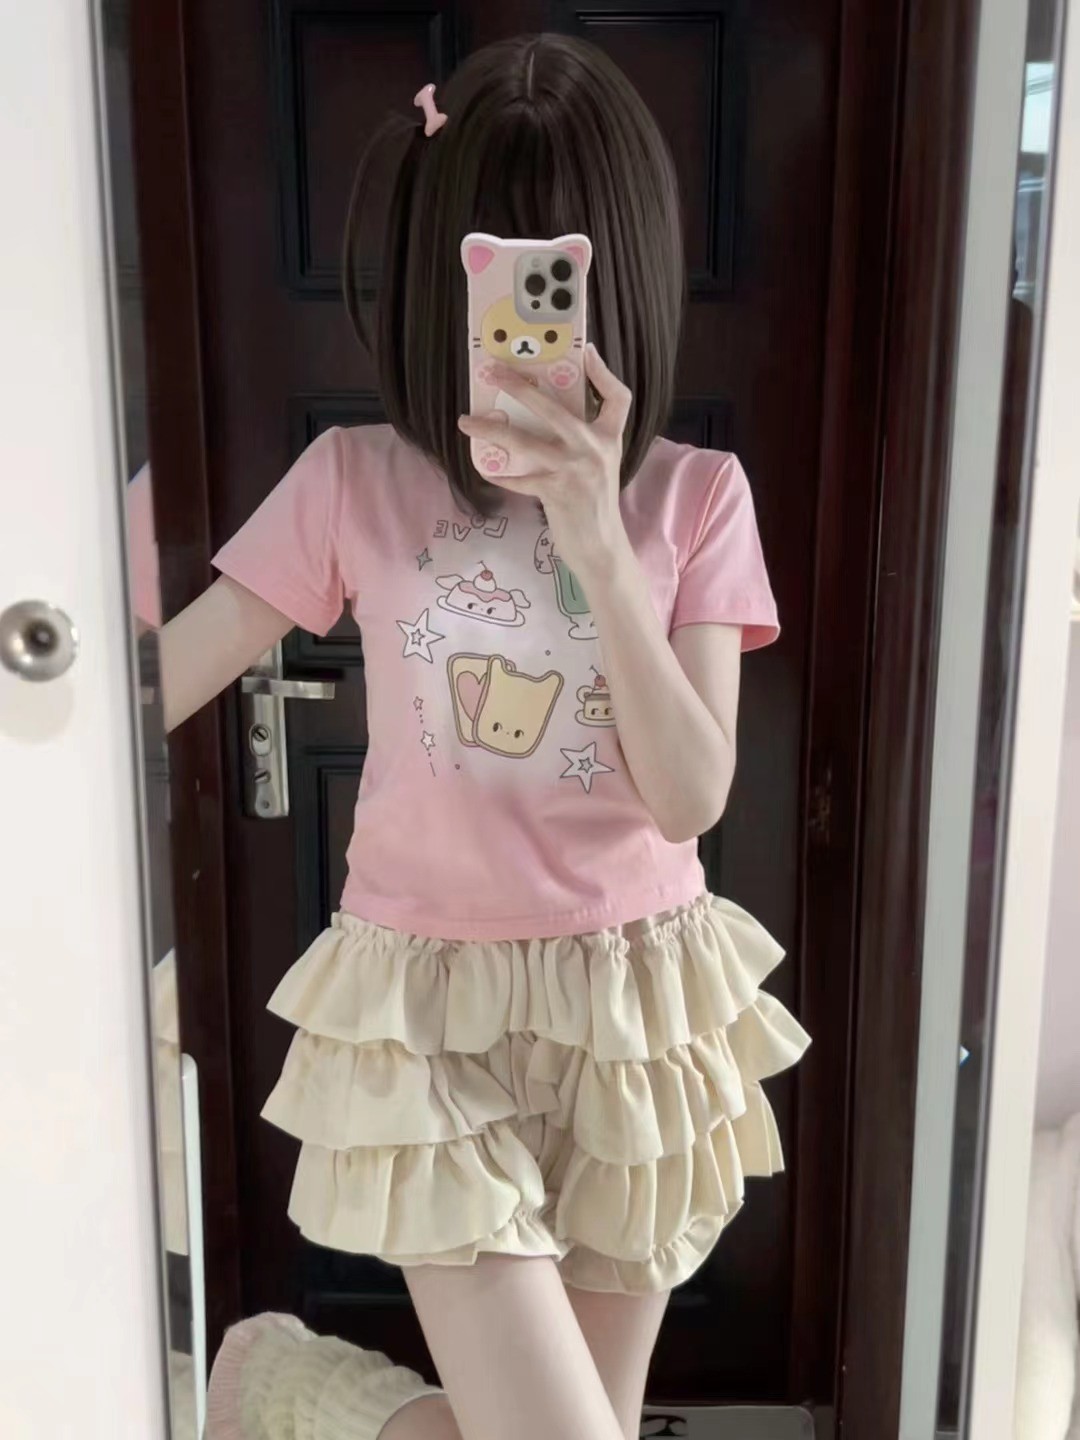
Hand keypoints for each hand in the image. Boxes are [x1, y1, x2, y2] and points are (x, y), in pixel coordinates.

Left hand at [457, 344, 632, 581]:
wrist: (601, 546)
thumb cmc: (595, 504)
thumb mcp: (600, 465)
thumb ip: (583, 439)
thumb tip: (548, 416)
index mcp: (609, 439)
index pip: (618, 398)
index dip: (603, 372)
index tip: (586, 351)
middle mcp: (594, 449)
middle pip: (553, 407)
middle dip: (518, 386)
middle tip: (491, 372)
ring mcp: (574, 470)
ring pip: (525, 441)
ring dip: (491, 430)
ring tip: (466, 422)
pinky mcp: (556, 492)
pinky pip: (519, 479)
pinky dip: (500, 475)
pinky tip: (486, 470)